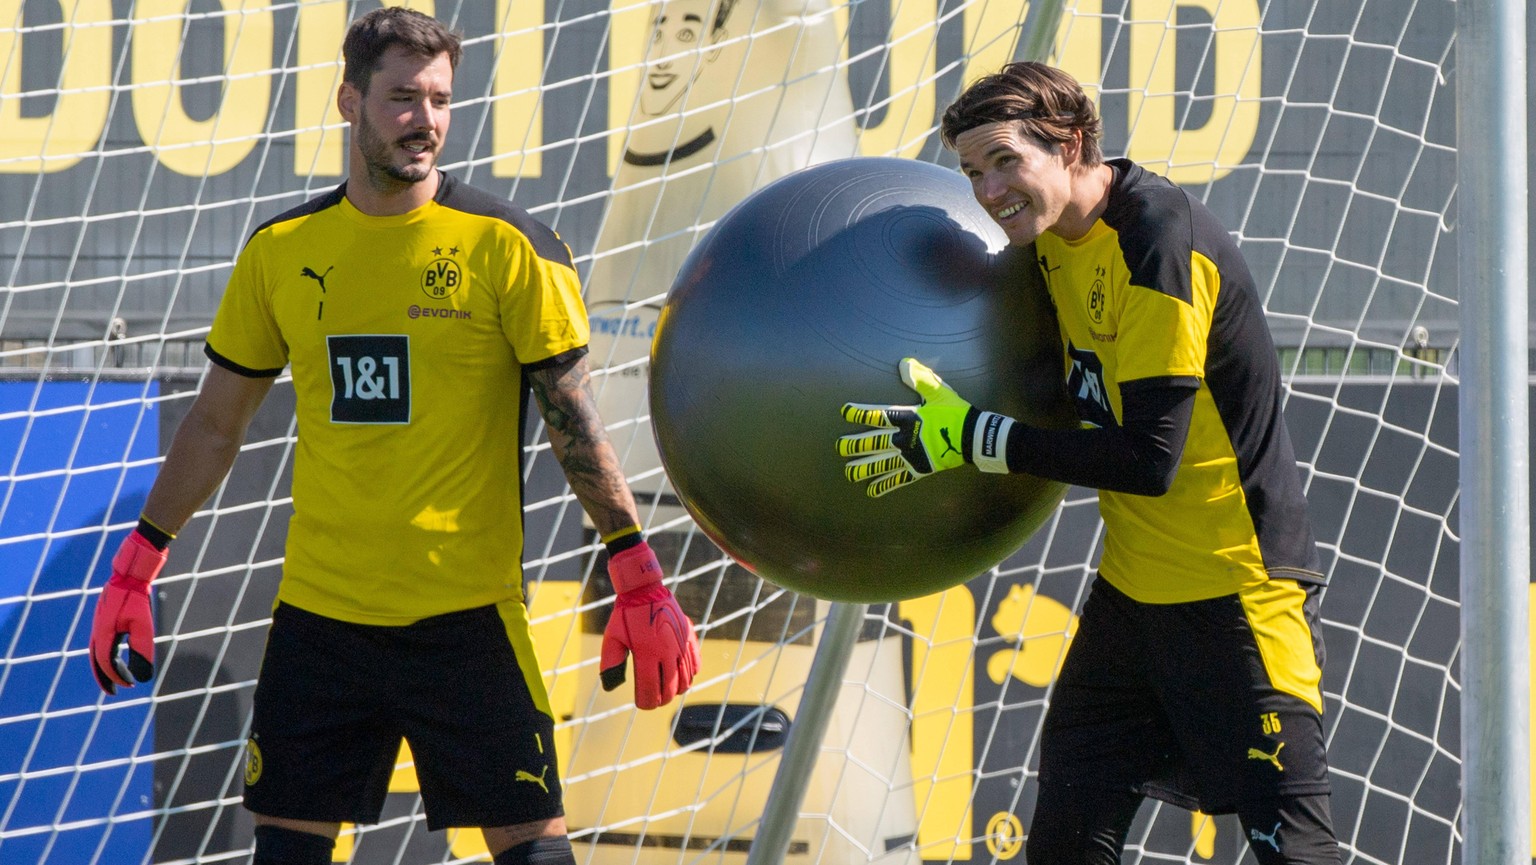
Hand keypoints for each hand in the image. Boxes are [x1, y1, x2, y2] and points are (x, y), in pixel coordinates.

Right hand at [90, 530, 166, 693]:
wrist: (129, 574)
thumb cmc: (137, 598)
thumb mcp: (144, 626)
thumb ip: (142, 651)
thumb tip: (144, 677)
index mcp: (103, 633)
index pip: (106, 662)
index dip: (116, 676)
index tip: (130, 684)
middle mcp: (97, 630)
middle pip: (96, 660)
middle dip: (105, 677)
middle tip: (114, 692)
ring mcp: (98, 624)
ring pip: (96, 651)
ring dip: (104, 666)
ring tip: (115, 678)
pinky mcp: (104, 619)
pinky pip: (100, 642)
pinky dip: (105, 653)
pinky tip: (116, 656)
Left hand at [600, 541, 700, 708]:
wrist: (644, 589)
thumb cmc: (625, 614)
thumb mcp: (612, 638)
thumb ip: (610, 664)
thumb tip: (610, 687)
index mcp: (647, 654)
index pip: (650, 691)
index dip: (646, 703)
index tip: (641, 703)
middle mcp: (667, 652)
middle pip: (670, 690)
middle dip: (661, 700)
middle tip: (653, 699)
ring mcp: (681, 645)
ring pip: (686, 680)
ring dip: (676, 690)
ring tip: (666, 690)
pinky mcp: (689, 637)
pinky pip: (696, 664)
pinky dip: (690, 675)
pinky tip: (679, 675)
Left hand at [839, 357, 1011, 496]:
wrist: (972, 436)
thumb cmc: (955, 412)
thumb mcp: (938, 390)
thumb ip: (919, 378)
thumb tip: (903, 363)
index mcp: (907, 418)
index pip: (878, 415)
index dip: (860, 414)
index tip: (845, 412)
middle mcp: (904, 439)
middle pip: (873, 443)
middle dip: (854, 445)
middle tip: (839, 447)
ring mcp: (910, 457)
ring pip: (881, 465)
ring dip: (864, 468)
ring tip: (848, 473)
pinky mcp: (918, 469)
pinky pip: (897, 480)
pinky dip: (884, 486)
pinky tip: (871, 490)